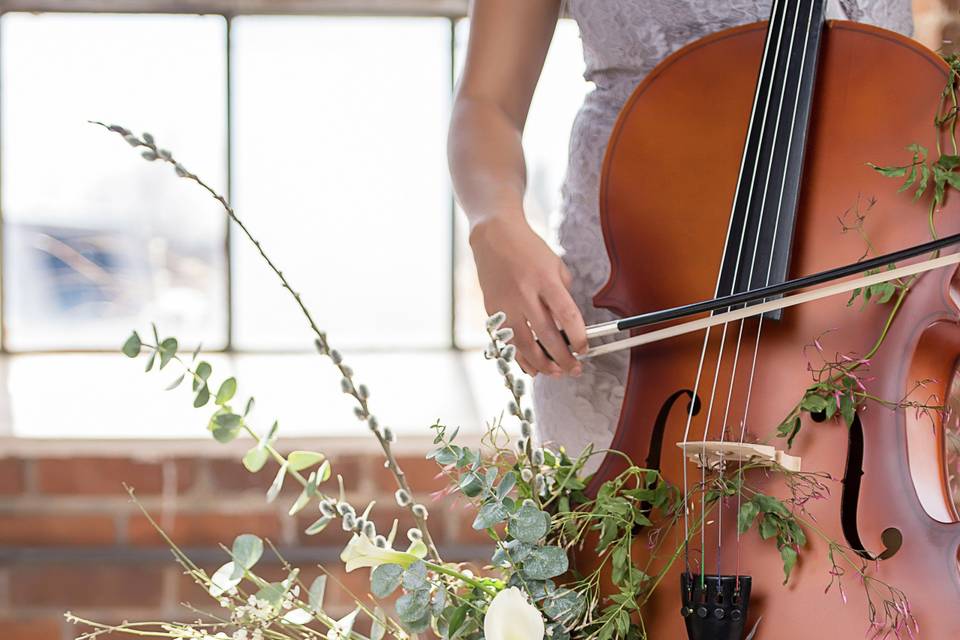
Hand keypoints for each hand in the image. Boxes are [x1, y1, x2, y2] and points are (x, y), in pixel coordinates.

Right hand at [470, 215, 586, 376]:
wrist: (494, 236)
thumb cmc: (528, 249)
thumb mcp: (555, 264)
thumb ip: (563, 292)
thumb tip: (568, 322)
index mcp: (545, 280)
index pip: (567, 316)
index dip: (579, 338)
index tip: (585, 349)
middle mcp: (525, 294)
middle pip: (546, 336)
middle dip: (563, 358)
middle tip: (574, 369)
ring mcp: (506, 304)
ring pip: (524, 344)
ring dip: (542, 363)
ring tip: (555, 373)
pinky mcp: (492, 310)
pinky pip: (508, 340)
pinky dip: (520, 357)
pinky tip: (532, 367)